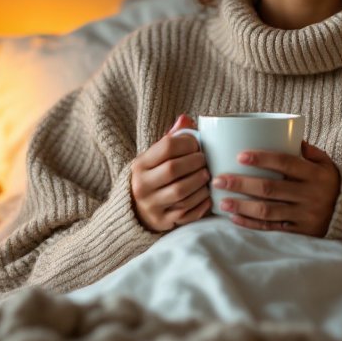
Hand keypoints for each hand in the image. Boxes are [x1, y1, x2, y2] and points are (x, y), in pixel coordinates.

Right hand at [130, 114, 212, 231]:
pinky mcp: (162, 222)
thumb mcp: (155, 157)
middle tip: (204, 161)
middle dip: (195, 163)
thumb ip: (171, 138)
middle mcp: (142, 186)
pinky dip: (201, 203)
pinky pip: (187, 212)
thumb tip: (186, 119)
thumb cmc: (152, 177)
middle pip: (174, 169)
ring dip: (200, 183)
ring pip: (181, 193)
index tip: (196, 145)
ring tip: (206, 176)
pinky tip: (207, 195)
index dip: (188, 143)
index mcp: (140, 164)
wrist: (134, 210)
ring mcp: (151, 206)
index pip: (167, 146)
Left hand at [213, 141, 339, 236]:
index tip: (239, 156)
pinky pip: (272, 229)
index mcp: (315, 174)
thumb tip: (281, 133)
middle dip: (241, 184)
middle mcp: (310, 195)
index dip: (262, 159)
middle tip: (218, 179)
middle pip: (270, 189)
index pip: (286, 163)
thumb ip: (306, 150)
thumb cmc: (331, 182)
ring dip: (242, 206)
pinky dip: (251, 224)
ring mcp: (305, 215)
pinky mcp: (301, 233)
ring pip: (268, 211)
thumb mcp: (325, 163)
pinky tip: (234, 219)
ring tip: (222, 201)